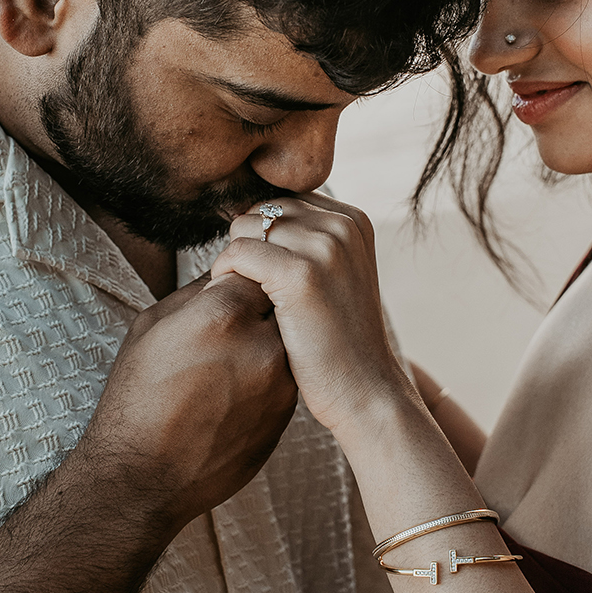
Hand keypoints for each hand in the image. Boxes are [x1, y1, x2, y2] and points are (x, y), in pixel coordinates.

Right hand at [71, 272, 297, 533]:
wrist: (143, 477)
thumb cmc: (136, 398)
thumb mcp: (151, 327)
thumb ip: (197, 291)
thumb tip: (227, 271)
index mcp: (222, 314)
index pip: (254, 267)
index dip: (236, 277)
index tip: (222, 289)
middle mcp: (261, 344)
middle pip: (278, 302)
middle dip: (257, 308)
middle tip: (225, 329)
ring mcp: (280, 382)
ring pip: (286, 340)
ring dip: (264, 342)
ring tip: (226, 364)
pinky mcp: (287, 414)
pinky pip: (286, 377)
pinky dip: (266, 377)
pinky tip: (232, 393)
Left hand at [210, 193, 410, 435]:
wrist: (365, 390)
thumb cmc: (338, 340)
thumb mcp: (336, 275)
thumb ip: (307, 240)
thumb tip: (244, 213)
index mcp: (353, 219)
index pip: (281, 201)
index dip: (263, 237)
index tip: (268, 276)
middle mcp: (343, 225)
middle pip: (261, 210)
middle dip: (247, 246)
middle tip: (254, 290)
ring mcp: (325, 247)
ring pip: (244, 228)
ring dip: (235, 262)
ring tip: (249, 297)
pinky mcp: (301, 274)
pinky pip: (238, 253)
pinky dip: (226, 276)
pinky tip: (239, 301)